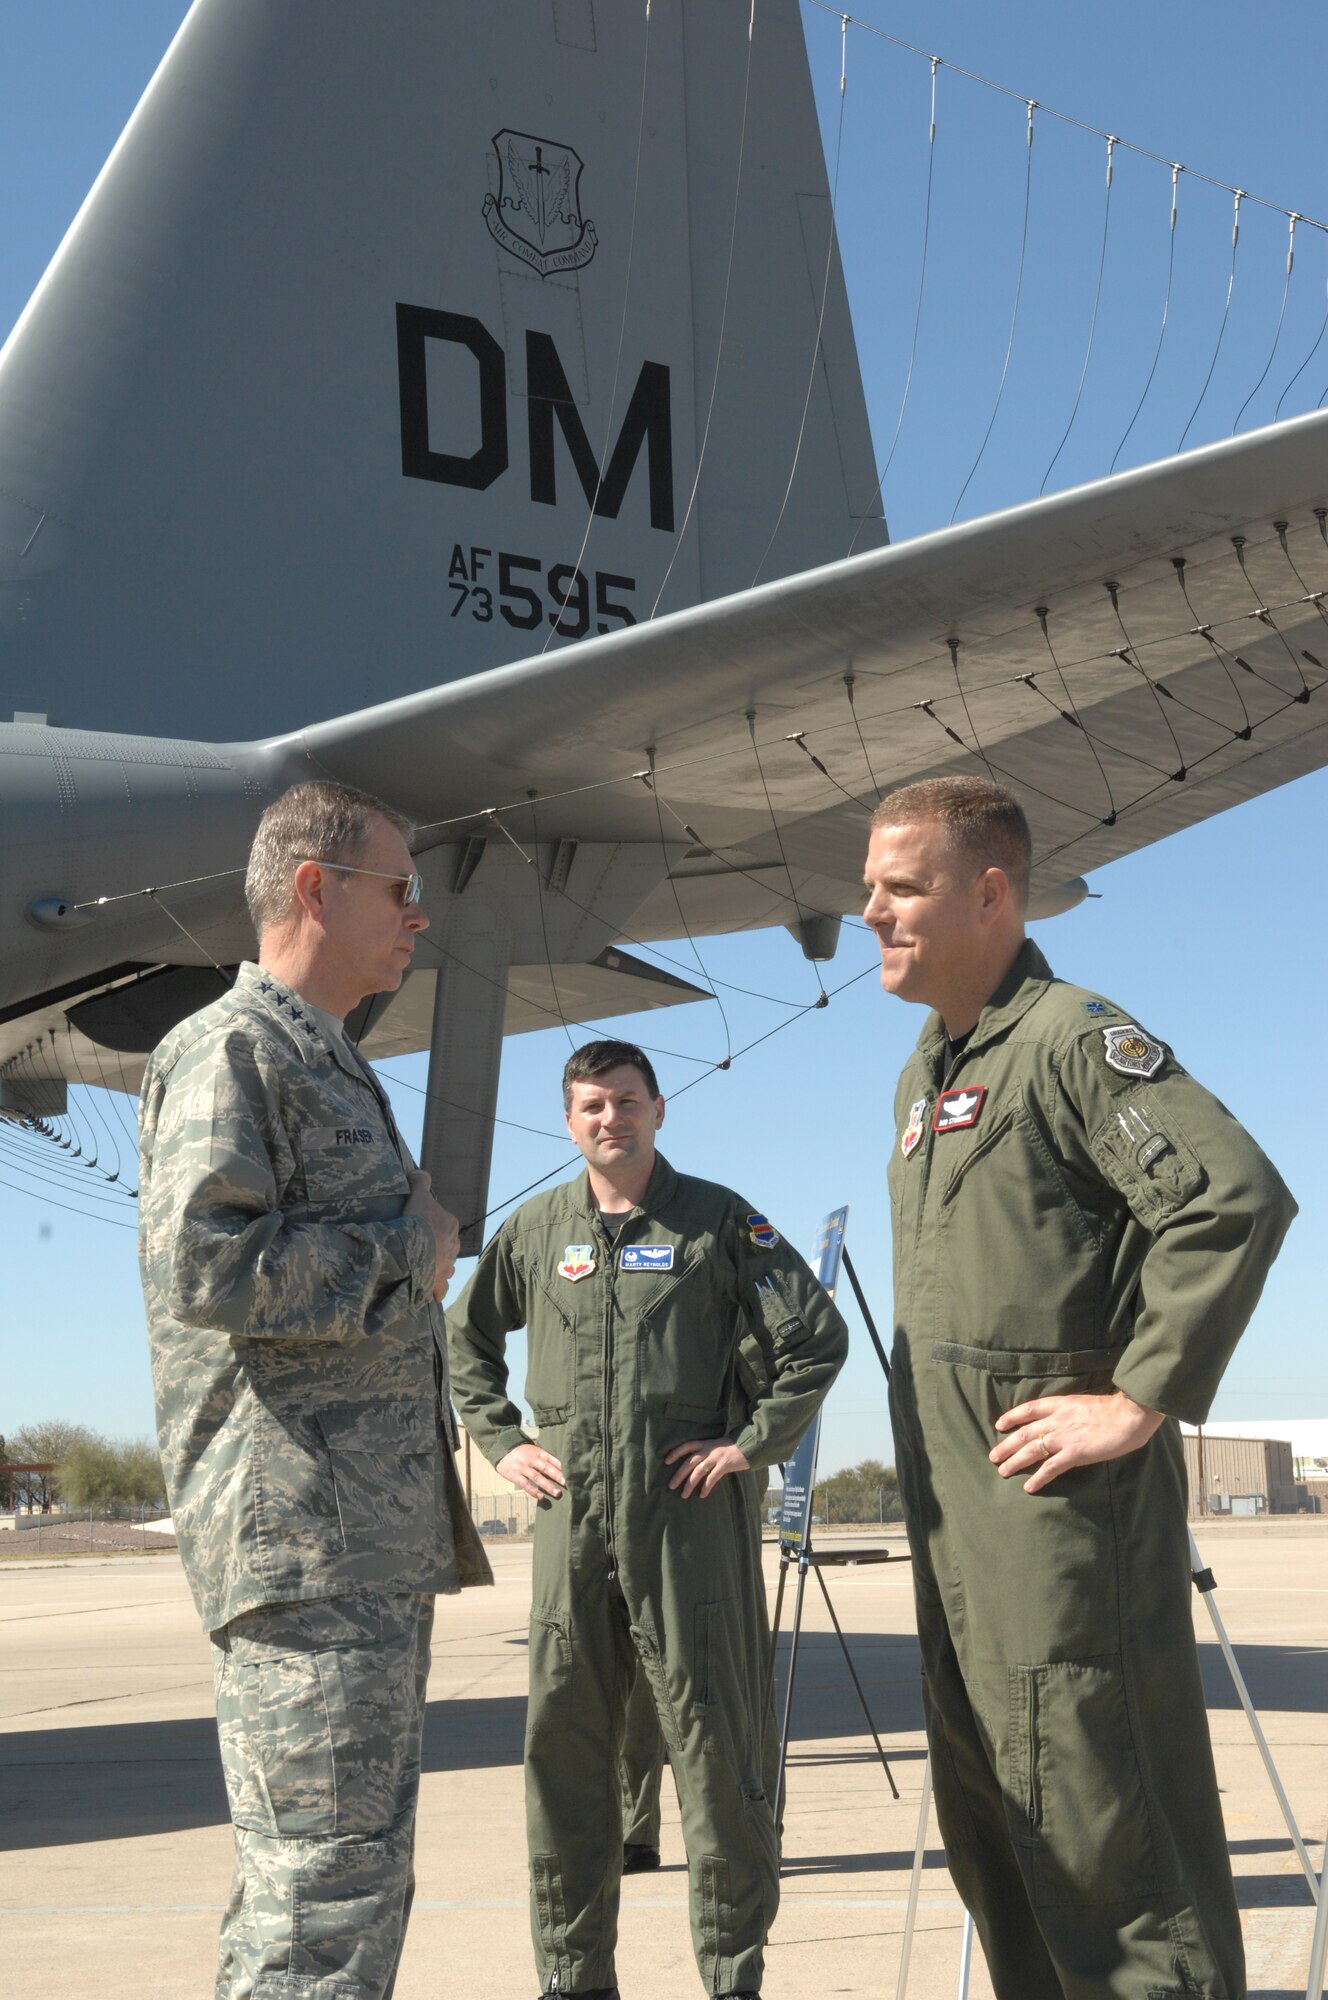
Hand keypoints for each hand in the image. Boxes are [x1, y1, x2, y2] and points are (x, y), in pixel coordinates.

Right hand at [403, 1169, 460, 1300]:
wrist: (416, 1252)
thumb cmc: (419, 1223)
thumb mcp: (418, 1196)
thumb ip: (420, 1182)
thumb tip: (419, 1173)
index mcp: (451, 1225)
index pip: (444, 1222)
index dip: (431, 1224)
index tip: (419, 1226)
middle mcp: (454, 1247)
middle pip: (446, 1245)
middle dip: (436, 1247)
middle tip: (419, 1247)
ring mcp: (448, 1266)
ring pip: (446, 1266)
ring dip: (437, 1267)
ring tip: (423, 1267)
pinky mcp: (440, 1284)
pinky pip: (441, 1288)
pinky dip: (437, 1289)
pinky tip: (430, 1290)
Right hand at [496, 1442, 565, 1500]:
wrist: (502, 1450)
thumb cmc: (522, 1452)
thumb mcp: (534, 1450)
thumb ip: (545, 1458)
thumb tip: (561, 1467)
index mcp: (538, 1452)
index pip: (551, 1459)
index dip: (561, 1466)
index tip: (571, 1473)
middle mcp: (531, 1460)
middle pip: (546, 1468)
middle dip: (557, 1476)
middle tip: (567, 1483)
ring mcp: (523, 1468)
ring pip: (537, 1477)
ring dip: (548, 1486)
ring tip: (557, 1493)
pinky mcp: (515, 1476)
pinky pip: (525, 1484)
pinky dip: (533, 1491)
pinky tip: (541, 1497)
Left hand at [664, 1438, 750, 1498]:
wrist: (750, 1446)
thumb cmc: (732, 1448)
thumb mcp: (717, 1445)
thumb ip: (707, 1452)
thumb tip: (694, 1464)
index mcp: (706, 1443)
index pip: (687, 1446)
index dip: (676, 1452)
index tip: (666, 1461)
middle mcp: (709, 1449)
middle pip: (689, 1462)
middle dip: (679, 1475)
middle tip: (671, 1485)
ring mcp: (716, 1457)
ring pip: (698, 1471)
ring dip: (690, 1484)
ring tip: (684, 1495)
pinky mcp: (725, 1465)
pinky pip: (712, 1478)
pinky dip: (706, 1487)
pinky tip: (702, 1495)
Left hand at [990, 1390, 1165, 1493]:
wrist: (1130, 1414)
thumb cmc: (1114, 1409)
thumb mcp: (1085, 1403)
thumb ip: (1070, 1412)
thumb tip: (1064, 1420)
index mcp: (1060, 1404)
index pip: (1029, 1409)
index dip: (1012, 1417)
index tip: (999, 1425)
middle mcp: (1057, 1419)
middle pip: (1024, 1433)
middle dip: (1006, 1445)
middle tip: (993, 1456)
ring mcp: (1064, 1436)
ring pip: (1031, 1450)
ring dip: (1015, 1461)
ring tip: (1003, 1471)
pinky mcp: (1075, 1453)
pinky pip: (1051, 1467)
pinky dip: (1038, 1477)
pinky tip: (1029, 1486)